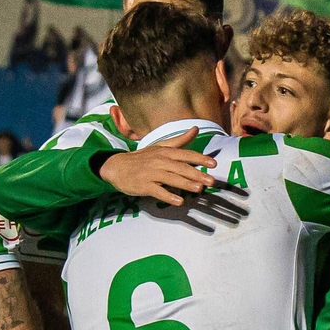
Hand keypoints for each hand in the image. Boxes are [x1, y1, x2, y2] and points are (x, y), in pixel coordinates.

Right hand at [97, 130, 216, 205]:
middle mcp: (159, 161)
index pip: (186, 154)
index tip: (214, 164)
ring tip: (199, 189)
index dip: (200, 159)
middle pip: (181, 167)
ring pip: (171, 178)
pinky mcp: (143, 185)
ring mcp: (151, 173)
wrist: (116, 166)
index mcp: (165, 152)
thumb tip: (196, 129)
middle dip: (197, 174)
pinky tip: (179, 201)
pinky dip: (168, 196)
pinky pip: (157, 191)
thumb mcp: (160, 146)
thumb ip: (179, 141)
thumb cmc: (142, 158)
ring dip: (185, 183)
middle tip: (211, 181)